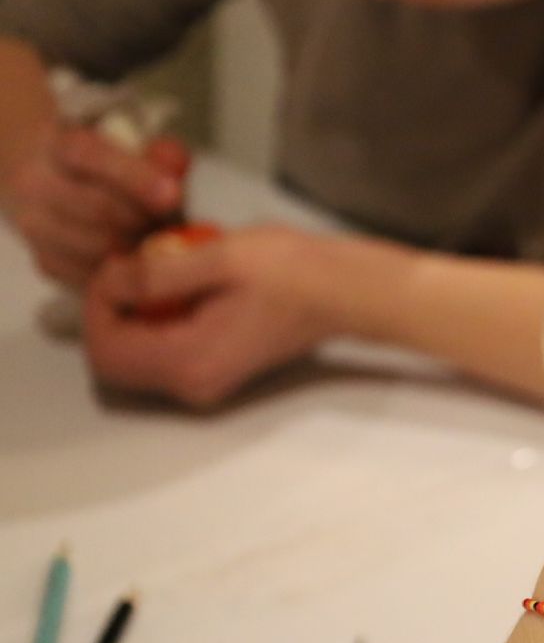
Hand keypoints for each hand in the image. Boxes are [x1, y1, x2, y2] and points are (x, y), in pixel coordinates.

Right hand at [2, 121, 185, 286]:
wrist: (48, 178)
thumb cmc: (104, 161)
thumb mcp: (130, 143)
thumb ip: (158, 151)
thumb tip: (176, 168)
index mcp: (56, 145)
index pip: (91, 157)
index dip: (135, 177)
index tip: (174, 194)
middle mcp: (34, 185)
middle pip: (99, 210)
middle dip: (147, 219)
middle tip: (177, 221)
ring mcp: (34, 227)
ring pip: (99, 248)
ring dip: (140, 247)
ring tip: (161, 237)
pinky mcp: (46, 262)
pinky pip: (94, 276)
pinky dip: (126, 271)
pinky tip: (141, 256)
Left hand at [83, 224, 329, 407]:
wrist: (345, 292)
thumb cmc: (295, 273)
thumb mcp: (219, 258)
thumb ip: (156, 273)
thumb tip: (111, 280)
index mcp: (189, 362)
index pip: (106, 348)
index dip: (98, 303)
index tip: (117, 264)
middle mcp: (192, 384)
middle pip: (115, 359)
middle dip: (110, 311)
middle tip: (130, 267)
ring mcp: (205, 382)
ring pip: (136, 356)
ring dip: (133, 314)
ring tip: (156, 271)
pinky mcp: (216, 370)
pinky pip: (162, 353)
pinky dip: (156, 321)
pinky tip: (180, 287)